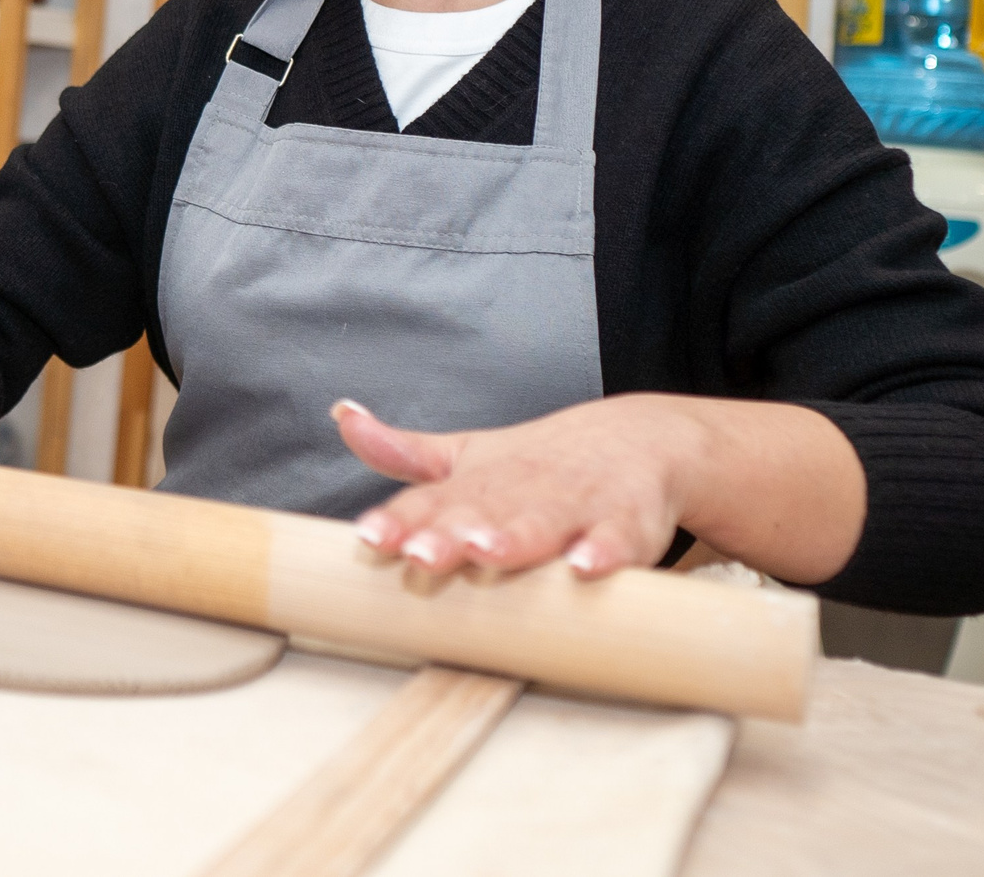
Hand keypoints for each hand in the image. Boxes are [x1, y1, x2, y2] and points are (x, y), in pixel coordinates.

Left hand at [339, 394, 703, 579]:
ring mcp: (575, 504)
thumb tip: (341, 415)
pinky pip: (617, 540)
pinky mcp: (626, 522)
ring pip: (541, 523)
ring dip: (514, 538)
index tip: (370, 536)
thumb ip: (405, 452)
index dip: (399, 519)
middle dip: (449, 534)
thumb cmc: (540, 464)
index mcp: (478, 481)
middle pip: (482, 513)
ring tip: (485, 552)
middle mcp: (522, 489)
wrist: (642, 439)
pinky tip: (585, 568)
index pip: (431, 500)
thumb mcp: (470, 455)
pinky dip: (604, 552)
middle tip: (420, 553)